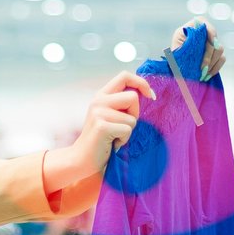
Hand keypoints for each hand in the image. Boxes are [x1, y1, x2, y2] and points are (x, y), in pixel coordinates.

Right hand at [49, 71, 154, 189]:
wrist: (83, 158)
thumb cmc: (102, 139)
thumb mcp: (110, 115)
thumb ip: (122, 103)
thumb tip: (146, 94)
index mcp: (101, 95)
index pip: (125, 76)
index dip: (141, 83)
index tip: (150, 96)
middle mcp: (98, 100)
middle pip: (133, 97)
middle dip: (135, 114)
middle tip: (123, 127)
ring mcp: (98, 112)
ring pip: (132, 118)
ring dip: (128, 131)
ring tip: (115, 137)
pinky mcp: (102, 126)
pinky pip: (127, 130)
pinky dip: (124, 140)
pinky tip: (113, 143)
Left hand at [171, 18, 225, 79]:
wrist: (178, 60)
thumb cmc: (176, 51)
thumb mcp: (177, 46)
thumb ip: (185, 46)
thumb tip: (193, 50)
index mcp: (195, 25)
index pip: (207, 26)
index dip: (211, 34)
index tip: (211, 44)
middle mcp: (206, 31)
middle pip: (215, 42)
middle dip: (209, 57)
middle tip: (202, 69)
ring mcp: (213, 42)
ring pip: (219, 51)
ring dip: (212, 64)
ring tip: (203, 74)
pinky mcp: (216, 52)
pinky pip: (221, 59)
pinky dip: (215, 68)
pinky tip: (207, 74)